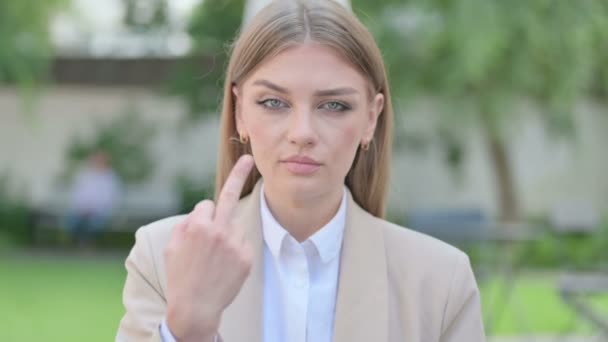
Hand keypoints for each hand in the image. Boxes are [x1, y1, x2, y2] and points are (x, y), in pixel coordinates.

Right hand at [164, 154, 254, 341]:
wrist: (196, 308)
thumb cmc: (180, 277)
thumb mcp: (172, 248)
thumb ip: (185, 225)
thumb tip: (200, 211)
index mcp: (198, 225)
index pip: (206, 204)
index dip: (202, 216)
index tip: (203, 220)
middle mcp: (219, 230)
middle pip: (229, 195)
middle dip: (239, 174)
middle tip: (248, 158)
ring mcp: (235, 243)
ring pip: (234, 226)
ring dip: (226, 235)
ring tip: (215, 260)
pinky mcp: (247, 256)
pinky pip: (242, 243)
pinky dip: (235, 250)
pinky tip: (224, 267)